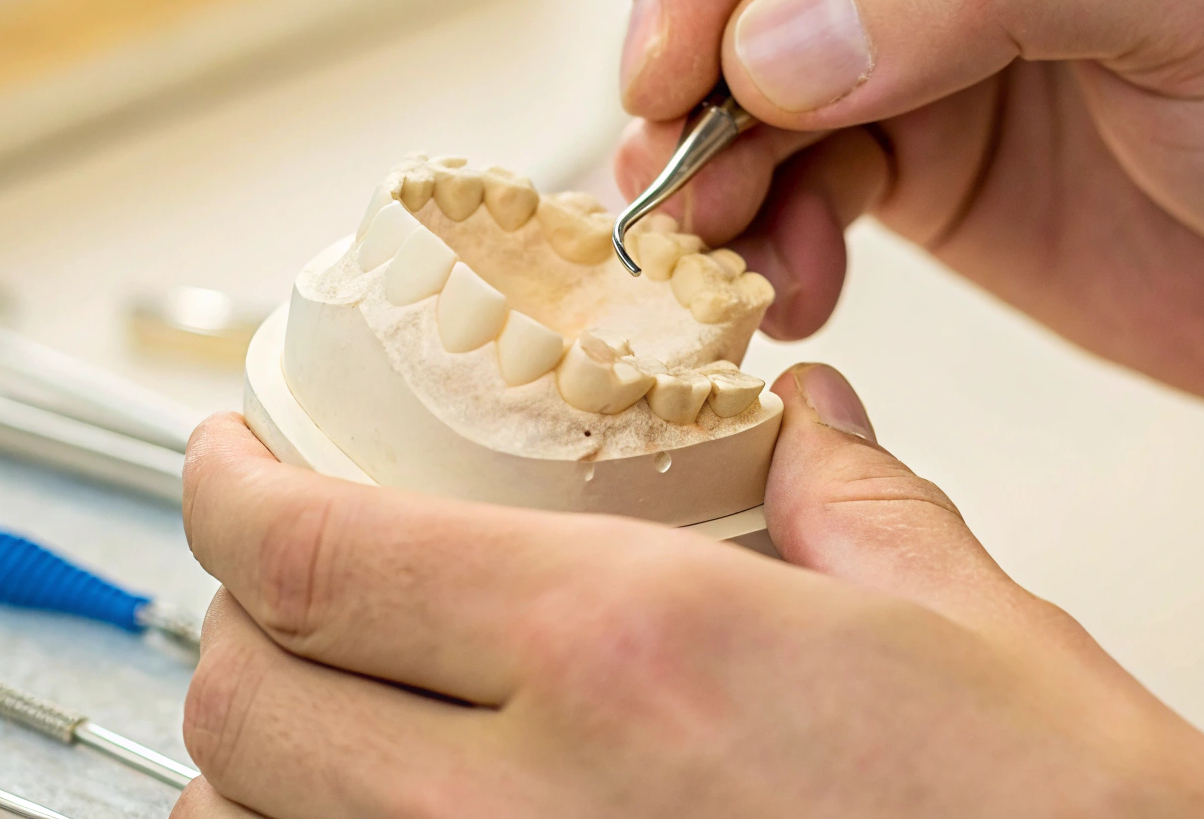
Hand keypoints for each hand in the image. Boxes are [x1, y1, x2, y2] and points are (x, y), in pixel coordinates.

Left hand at [173, 368, 1203, 817]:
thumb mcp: (976, 627)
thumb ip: (852, 499)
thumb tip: (806, 423)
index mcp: (636, 656)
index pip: (318, 553)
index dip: (229, 485)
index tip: (227, 453)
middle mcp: (535, 812)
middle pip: (242, 705)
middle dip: (237, 619)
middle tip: (289, 572)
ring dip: (259, 763)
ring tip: (332, 707)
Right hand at [613, 0, 1203, 543]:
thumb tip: (775, 40)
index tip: (687, 43)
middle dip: (688, 56)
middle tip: (672, 157)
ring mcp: (931, 39)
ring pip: (748, 77)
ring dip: (709, 162)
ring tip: (712, 246)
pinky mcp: (927, 159)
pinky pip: (797, 183)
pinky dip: (769, 236)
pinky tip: (791, 280)